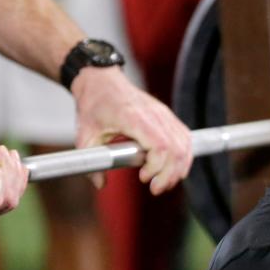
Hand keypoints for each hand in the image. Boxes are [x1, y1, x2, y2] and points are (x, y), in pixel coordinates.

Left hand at [71, 67, 191, 195]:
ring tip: (163, 182)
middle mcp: (154, 115)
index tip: (143, 178)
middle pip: (176, 150)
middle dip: (169, 175)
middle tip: (155, 189)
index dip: (157, 167)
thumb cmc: (94, 104)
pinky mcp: (169, 117)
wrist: (101, 81)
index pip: (160, 146)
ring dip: (178, 169)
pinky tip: (172, 169)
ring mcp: (164, 115)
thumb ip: (91, 160)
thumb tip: (99, 183)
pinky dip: (183, 158)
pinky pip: (185, 140)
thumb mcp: (85, 134)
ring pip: (184, 146)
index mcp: (133, 117)